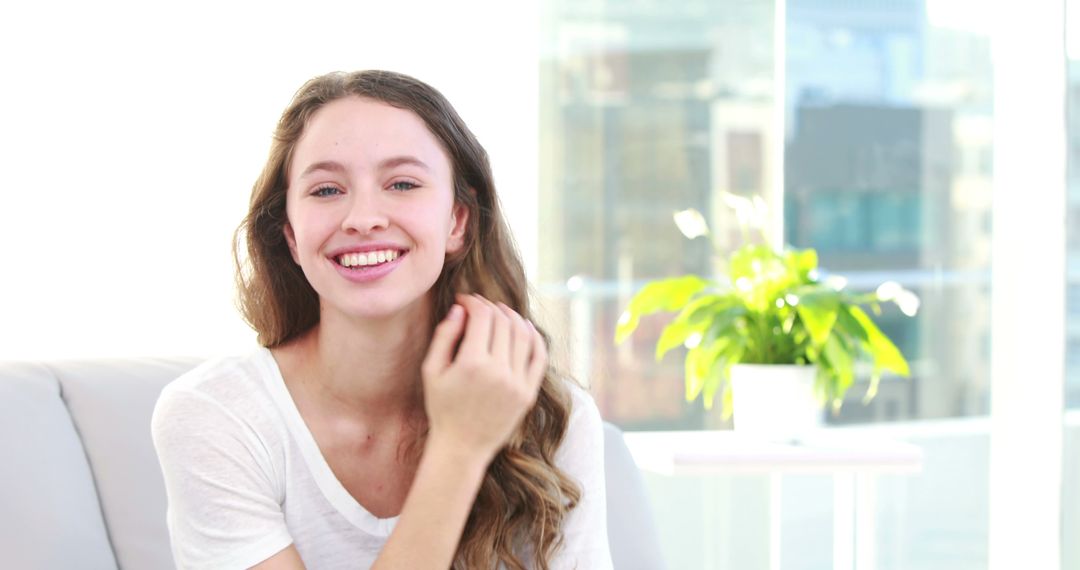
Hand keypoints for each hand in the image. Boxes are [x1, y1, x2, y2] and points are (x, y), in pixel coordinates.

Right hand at [421, 294, 547, 461]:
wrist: (461, 448)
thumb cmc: (441, 408)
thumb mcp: (432, 372)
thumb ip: (444, 337)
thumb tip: (459, 309)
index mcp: (472, 364)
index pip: (482, 317)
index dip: (473, 302)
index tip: (465, 301)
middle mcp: (498, 372)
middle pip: (503, 322)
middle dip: (490, 307)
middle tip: (480, 306)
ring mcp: (517, 383)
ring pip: (523, 335)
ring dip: (512, 317)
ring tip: (501, 312)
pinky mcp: (528, 393)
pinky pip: (539, 356)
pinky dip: (534, 337)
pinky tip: (524, 327)